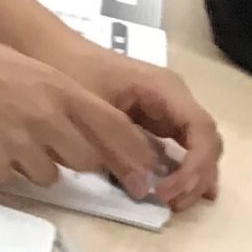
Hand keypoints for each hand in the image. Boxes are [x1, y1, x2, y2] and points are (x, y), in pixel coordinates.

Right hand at [0, 27, 162, 198]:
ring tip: (5, 135)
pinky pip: (12, 177)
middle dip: (76, 158)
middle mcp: (46, 120)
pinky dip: (3, 165)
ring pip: (50, 175)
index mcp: (58, 89)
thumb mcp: (26, 67)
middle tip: (52, 143)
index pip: (115, 129)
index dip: (133, 154)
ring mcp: (20, 146)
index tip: (143, 171)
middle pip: (87, 160)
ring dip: (37, 163)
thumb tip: (81, 129)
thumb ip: (58, 96)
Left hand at [57, 46, 222, 207]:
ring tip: (172, 203)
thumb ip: (120, 145)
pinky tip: (175, 191)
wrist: (47, 46)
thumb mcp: (94, 109)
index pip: (202, 132)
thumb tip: (145, 187)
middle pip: (205, 142)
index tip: (167, 191)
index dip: (194, 166)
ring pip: (195, 146)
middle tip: (172, 204)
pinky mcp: (151, 117)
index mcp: (165, 88)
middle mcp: (173, 97)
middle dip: (196, 177)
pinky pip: (177, 145)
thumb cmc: (70, 70)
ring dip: (190, 176)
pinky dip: (179, 168)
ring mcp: (164, 107)